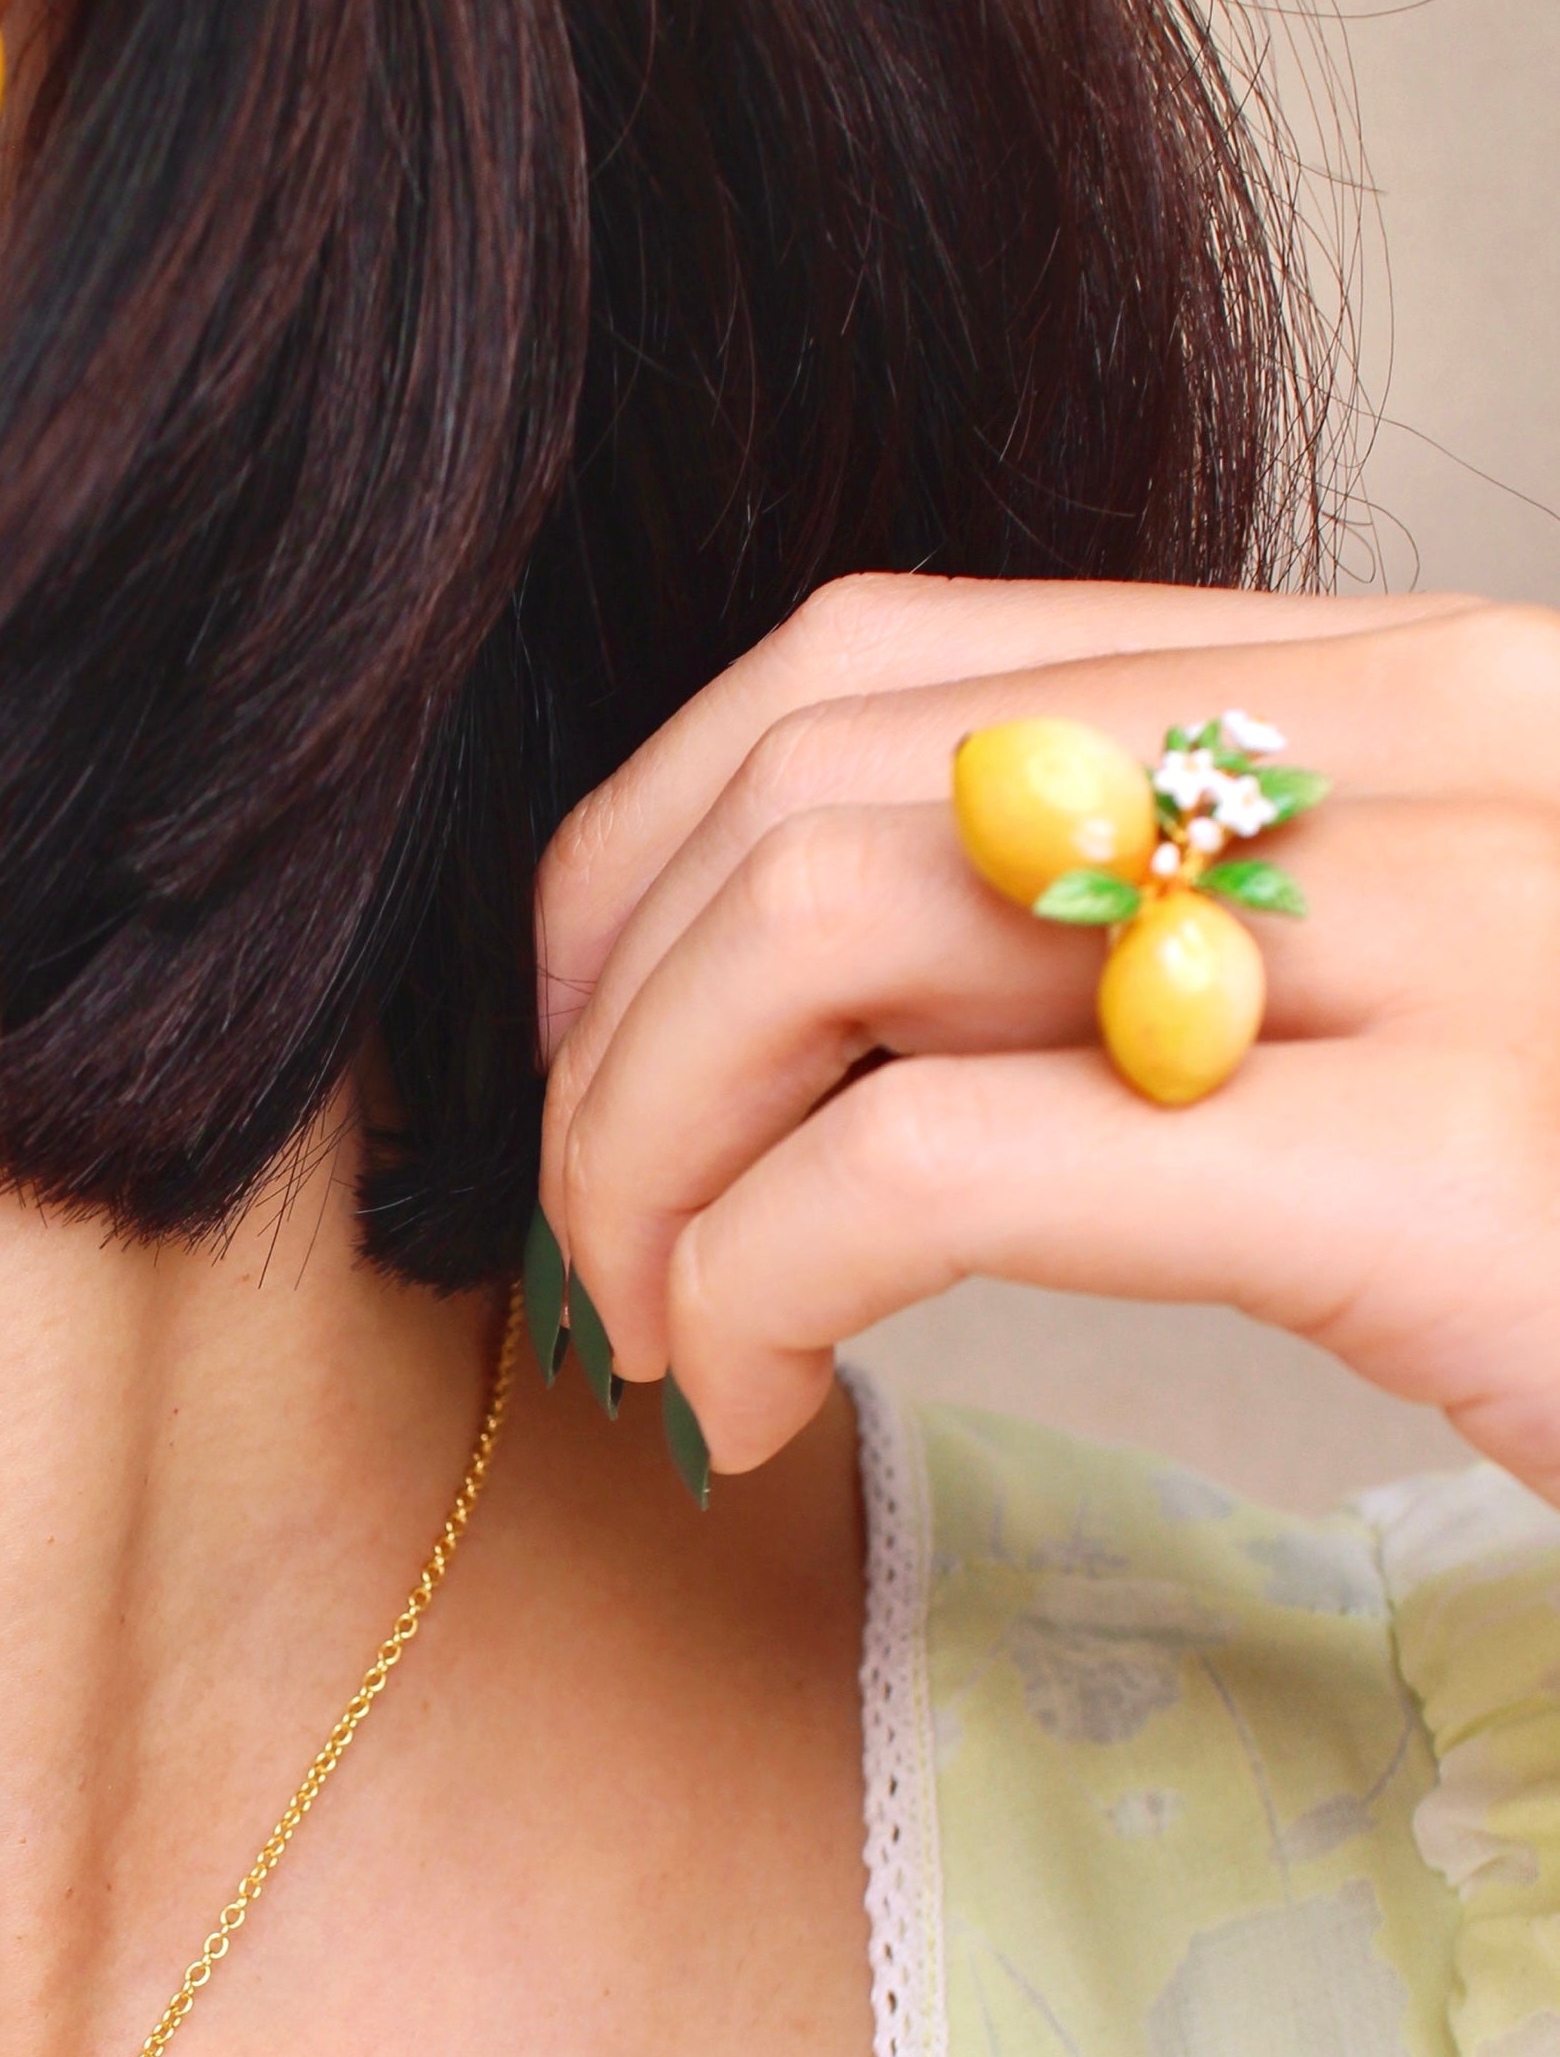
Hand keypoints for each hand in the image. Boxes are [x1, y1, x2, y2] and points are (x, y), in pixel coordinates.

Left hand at [536, 578, 1559, 1499]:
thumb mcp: (1426, 1021)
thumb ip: (1179, 948)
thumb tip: (830, 1017)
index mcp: (1409, 687)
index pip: (875, 660)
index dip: (644, 865)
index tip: (600, 1064)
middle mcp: (1436, 735)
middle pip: (808, 784)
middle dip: (614, 1039)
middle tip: (608, 1246)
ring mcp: (1455, 926)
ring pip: (822, 924)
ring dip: (647, 1153)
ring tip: (663, 1327)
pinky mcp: (1440, 1171)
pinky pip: (929, 1165)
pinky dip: (757, 1281)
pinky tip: (758, 1396)